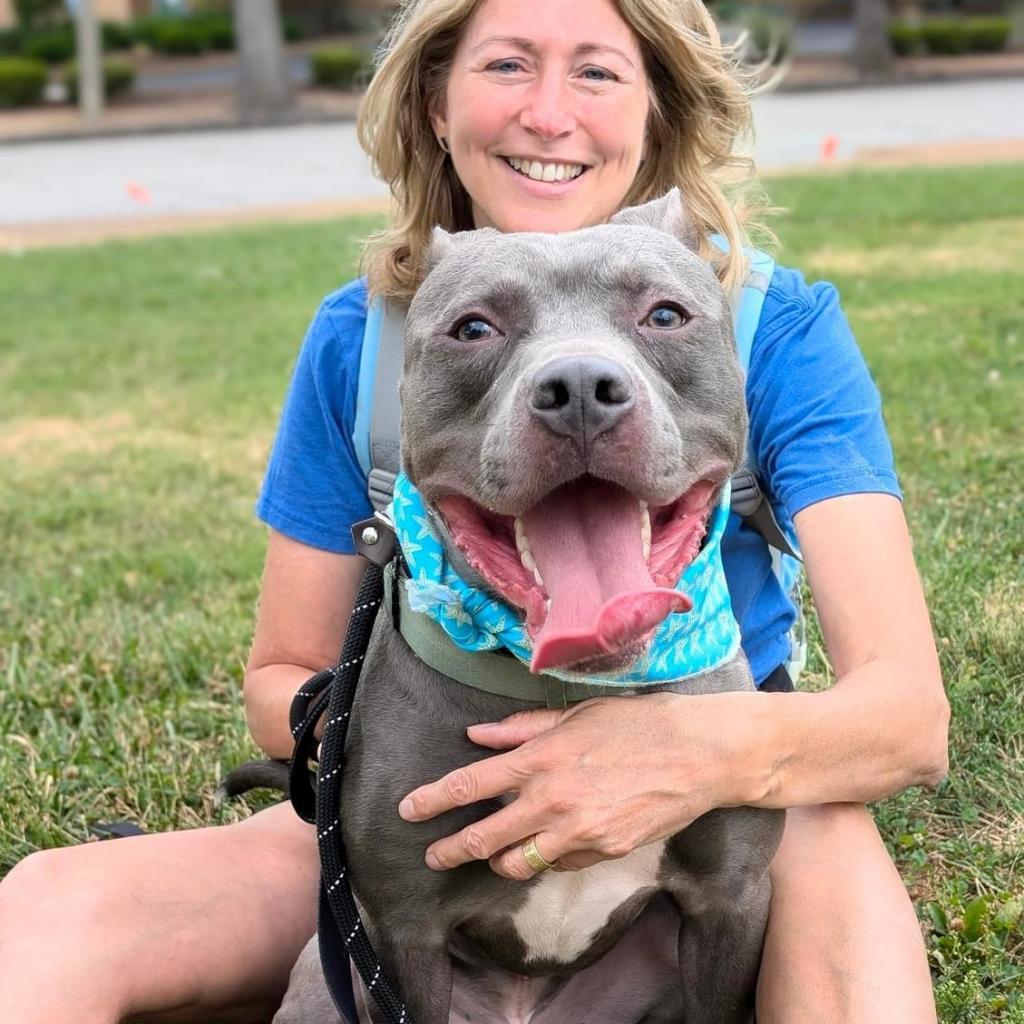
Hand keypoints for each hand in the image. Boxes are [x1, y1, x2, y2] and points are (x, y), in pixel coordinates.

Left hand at [398, 691, 764, 879]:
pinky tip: (549, 845)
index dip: (434, 800)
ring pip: (518, 863)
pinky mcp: (604, 852)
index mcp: (540, 758)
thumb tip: (476, 735)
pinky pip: (559, 865)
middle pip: (484, 836)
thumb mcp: (575, 715)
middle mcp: (552, 799)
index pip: (471, 784)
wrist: (697, 754)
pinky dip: (546, 858)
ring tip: (492, 855)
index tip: (409, 810)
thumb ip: (521, 730)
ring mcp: (578, 831)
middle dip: (451, 849)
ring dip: (498, 861)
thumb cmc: (635, 724)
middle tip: (433, 856)